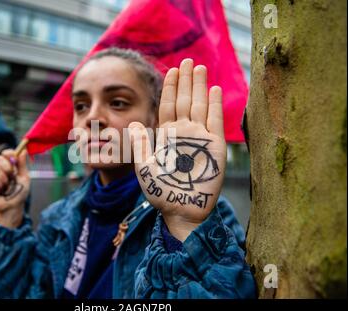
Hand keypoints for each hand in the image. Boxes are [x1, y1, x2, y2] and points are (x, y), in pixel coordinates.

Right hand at [0, 149, 30, 227]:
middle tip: (11, 176)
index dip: (10, 153)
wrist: (13, 207)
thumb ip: (22, 164)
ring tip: (6, 188)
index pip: (6, 153)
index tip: (14, 157)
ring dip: (4, 180)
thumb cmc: (19, 194)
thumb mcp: (24, 177)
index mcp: (9, 166)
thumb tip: (23, 150)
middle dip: (7, 167)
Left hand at [130, 59, 226, 240]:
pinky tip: (214, 89)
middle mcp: (184, 133)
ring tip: (199, 68)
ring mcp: (200, 138)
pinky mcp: (215, 148)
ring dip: (200, 87)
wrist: (181, 211)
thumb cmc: (161, 192)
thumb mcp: (144, 168)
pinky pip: (215, 122)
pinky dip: (215, 105)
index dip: (170, 88)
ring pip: (200, 106)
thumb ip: (139, 145)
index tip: (172, 70)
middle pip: (185, 101)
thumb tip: (133, 123)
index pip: (169, 106)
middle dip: (186, 81)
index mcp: (167, 136)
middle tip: (188, 61)